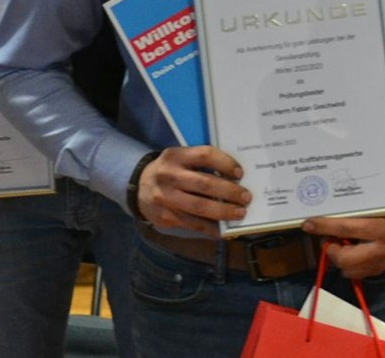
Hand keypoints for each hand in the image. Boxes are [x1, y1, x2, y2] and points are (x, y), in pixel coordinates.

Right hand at [135, 146, 250, 234]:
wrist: (138, 186)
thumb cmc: (169, 170)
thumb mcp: (179, 158)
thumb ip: (200, 163)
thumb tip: (234, 177)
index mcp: (175, 156)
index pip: (205, 155)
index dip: (225, 163)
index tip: (239, 173)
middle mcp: (169, 176)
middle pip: (205, 184)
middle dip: (229, 191)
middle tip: (246, 197)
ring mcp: (166, 198)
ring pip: (199, 207)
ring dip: (223, 211)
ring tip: (239, 213)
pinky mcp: (165, 216)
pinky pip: (192, 224)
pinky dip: (210, 228)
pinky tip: (222, 229)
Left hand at [303, 198, 384, 279]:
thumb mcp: (374, 208)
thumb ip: (354, 213)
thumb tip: (325, 215)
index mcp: (383, 229)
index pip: (347, 227)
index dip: (325, 225)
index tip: (309, 223)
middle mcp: (381, 250)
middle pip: (344, 258)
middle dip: (332, 249)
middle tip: (329, 238)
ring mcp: (379, 264)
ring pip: (345, 268)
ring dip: (338, 256)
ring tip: (341, 243)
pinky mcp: (376, 272)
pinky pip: (352, 273)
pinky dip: (346, 263)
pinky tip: (350, 250)